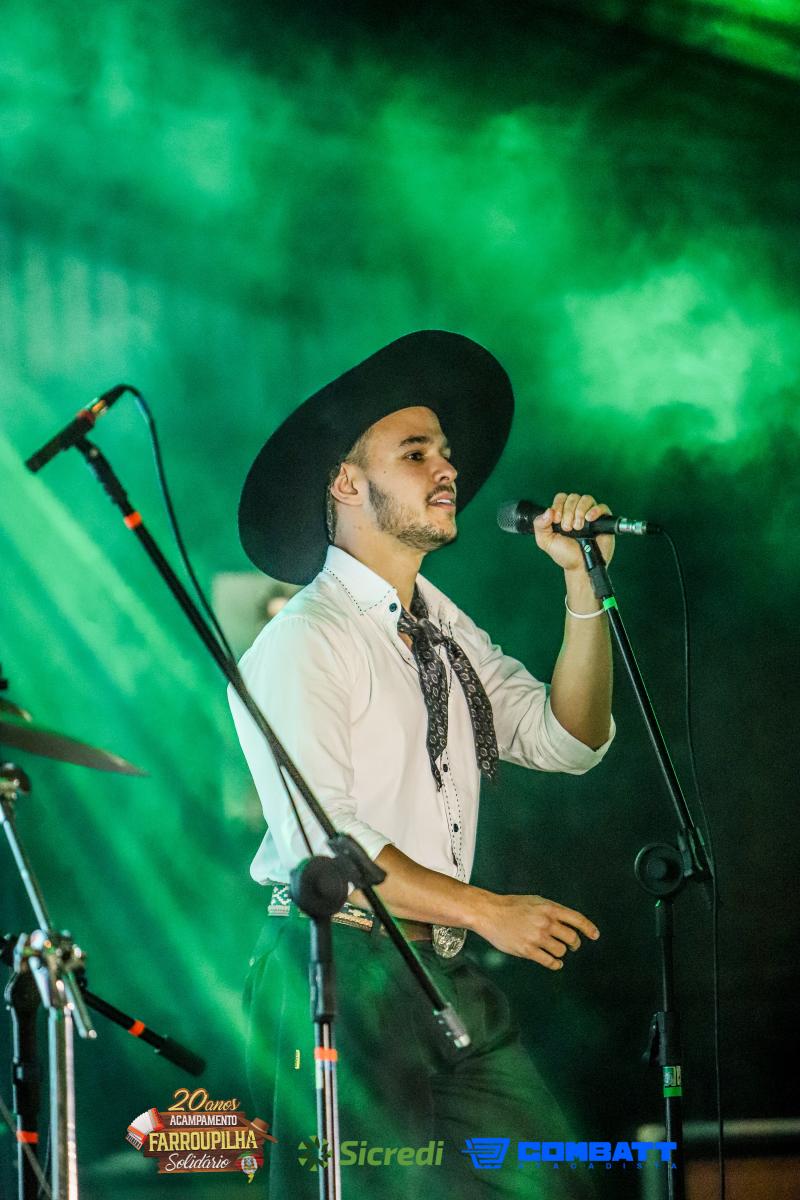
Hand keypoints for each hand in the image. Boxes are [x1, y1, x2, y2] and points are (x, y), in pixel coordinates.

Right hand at [473, 892, 599, 968]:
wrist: (489, 912)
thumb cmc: (512, 906)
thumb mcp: (535, 901)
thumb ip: (552, 911)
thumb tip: (570, 923)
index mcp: (549, 908)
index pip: (576, 919)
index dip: (588, 928)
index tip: (595, 936)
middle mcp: (545, 922)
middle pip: (572, 938)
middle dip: (574, 943)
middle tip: (572, 945)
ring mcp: (537, 937)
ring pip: (561, 951)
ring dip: (562, 953)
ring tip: (556, 951)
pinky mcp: (527, 950)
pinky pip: (549, 962)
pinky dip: (555, 964)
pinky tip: (555, 962)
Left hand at [533, 492, 615, 572]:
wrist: (580, 566)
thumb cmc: (565, 554)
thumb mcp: (546, 541)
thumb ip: (540, 526)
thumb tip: (547, 511)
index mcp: (563, 513)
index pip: (561, 498)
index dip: (558, 506)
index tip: (556, 520)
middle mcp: (577, 512)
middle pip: (573, 497)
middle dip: (568, 512)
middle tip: (567, 528)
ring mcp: (590, 515)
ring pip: (587, 499)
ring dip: (580, 511)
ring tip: (578, 527)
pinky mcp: (603, 520)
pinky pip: (602, 507)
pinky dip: (595, 510)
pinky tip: (589, 519)